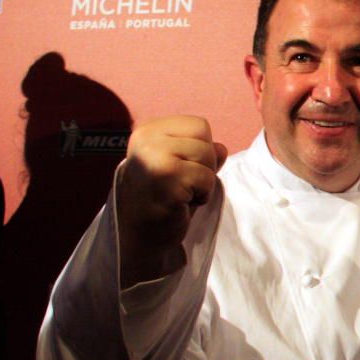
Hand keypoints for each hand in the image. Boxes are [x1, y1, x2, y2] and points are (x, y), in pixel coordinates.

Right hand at [118, 116, 226, 285]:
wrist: (138, 234)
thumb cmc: (160, 199)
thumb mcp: (180, 168)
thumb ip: (200, 154)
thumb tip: (222, 148)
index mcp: (149, 130)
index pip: (200, 125)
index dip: (201, 150)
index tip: (180, 169)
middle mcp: (147, 139)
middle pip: (207, 141)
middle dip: (204, 166)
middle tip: (181, 184)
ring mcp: (155, 158)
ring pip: (209, 157)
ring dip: (203, 181)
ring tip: (181, 193)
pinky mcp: (166, 178)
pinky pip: (207, 179)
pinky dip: (202, 195)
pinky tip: (181, 203)